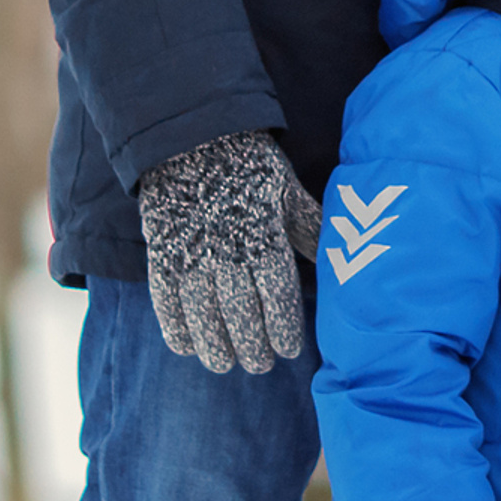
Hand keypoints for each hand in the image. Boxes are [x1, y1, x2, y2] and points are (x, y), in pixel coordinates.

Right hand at [136, 131, 323, 372]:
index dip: (284, 329)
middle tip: (260, 365)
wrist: (192, 135)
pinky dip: (174, 328)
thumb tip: (339, 256)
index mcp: (264, 234)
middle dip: (252, 347)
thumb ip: (308, 228)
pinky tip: (186, 347)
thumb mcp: (285, 190)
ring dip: (215, 347)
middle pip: (241, 314)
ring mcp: (191, 254)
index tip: (290, 350)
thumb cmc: (249, 164)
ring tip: (226, 364)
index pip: (278, 295)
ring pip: (202, 316)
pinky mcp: (160, 252)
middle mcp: (227, 250)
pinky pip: (165, 301)